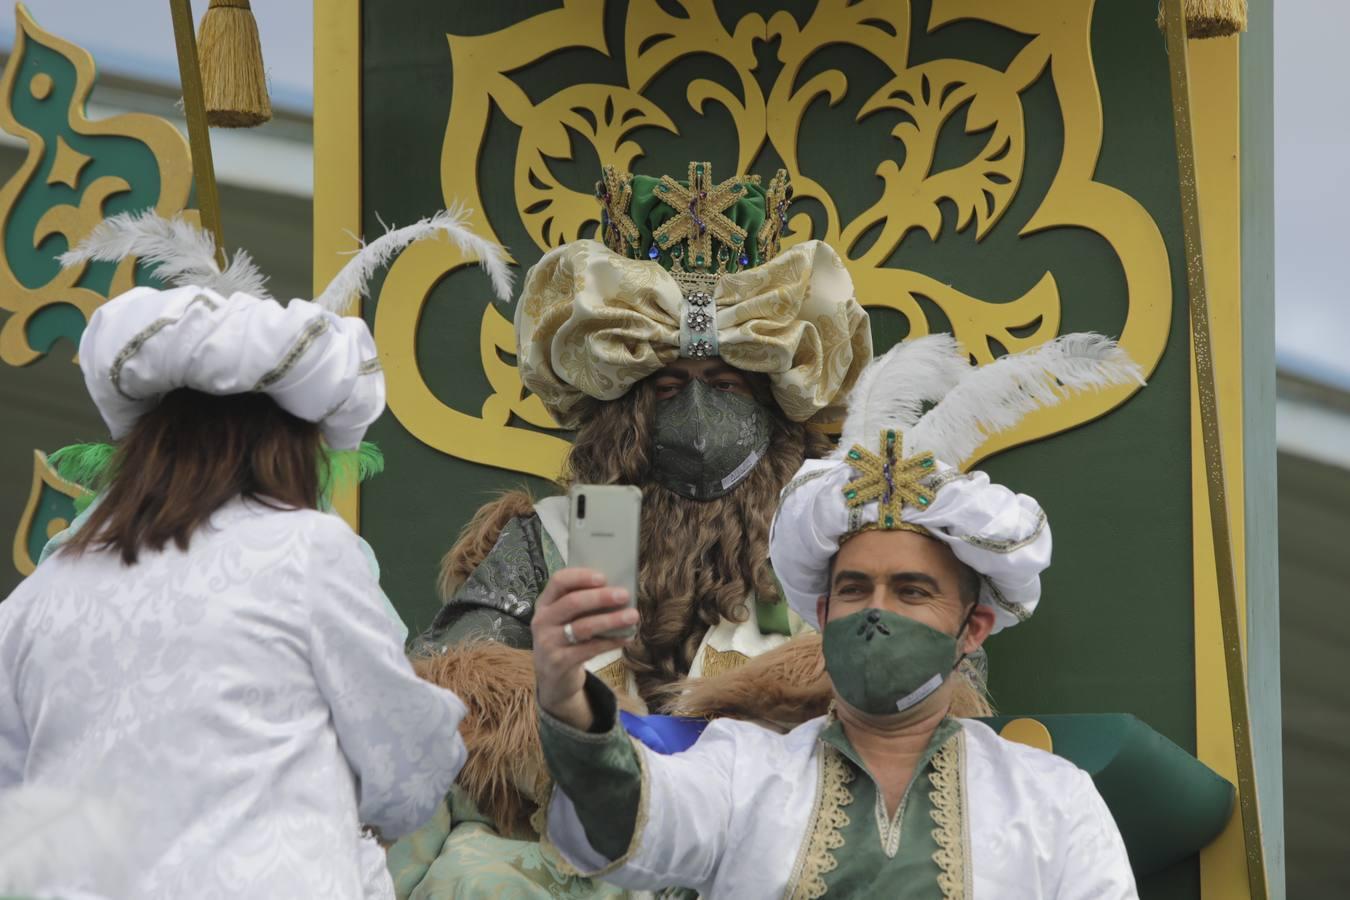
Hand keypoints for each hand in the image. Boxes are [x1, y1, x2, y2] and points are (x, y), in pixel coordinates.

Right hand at [531, 568, 636, 730]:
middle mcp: (542, 621)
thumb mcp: (565, 619)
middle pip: (572, 602)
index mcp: (544, 603)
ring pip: (583, 627)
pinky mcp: (559, 662)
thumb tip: (616, 591)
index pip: (558, 581)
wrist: (553, 678)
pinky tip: (626, 638)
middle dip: (601, 597)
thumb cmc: (566, 639)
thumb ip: (582, 605)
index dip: (581, 576)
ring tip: (632, 616)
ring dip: (611, 620)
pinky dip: (610, 642)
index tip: (604, 577)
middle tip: (624, 595)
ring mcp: (548, 643)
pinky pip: (590, 649)